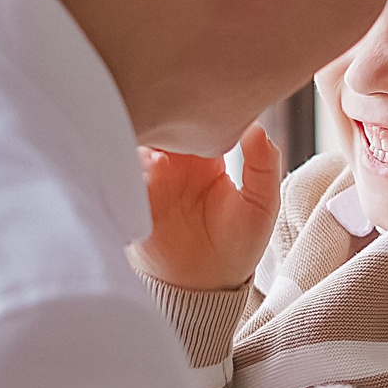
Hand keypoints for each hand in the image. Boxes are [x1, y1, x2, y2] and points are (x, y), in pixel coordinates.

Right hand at [132, 125, 281, 292]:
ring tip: (163, 148)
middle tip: (178, 119)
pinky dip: (130, 162)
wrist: (205, 285)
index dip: (200, 109)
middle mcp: (176, 162)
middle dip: (169, 117)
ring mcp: (151, 177)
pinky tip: (147, 166)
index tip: (203, 102)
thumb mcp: (262, 204)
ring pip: (142, 141)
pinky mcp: (135, 195)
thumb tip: (257, 127)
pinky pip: (124, 170)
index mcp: (206, 158)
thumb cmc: (238, 244)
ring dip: (149, 138)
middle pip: (167, 125)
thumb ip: (263, 165)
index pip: (199, 121)